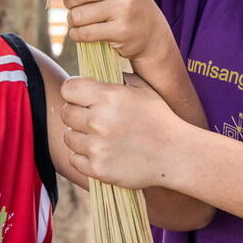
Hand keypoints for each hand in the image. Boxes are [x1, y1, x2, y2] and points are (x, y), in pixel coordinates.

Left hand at [59, 0, 169, 62]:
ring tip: (82, 19)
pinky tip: (84, 31)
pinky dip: (77, 34)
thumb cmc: (122, 0)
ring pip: (78, 14)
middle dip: (69, 0)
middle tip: (75, 4)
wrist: (150, 32)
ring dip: (73, 19)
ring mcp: (126, 8)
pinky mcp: (121, 31)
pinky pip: (83, 32)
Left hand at [60, 74, 185, 188]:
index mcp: (109, 97)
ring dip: (79, 137)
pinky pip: (74, 159)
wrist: (176, 155)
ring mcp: (97, 146)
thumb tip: (102, 74)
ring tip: (97, 137)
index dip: (73, 92)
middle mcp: (99, 120)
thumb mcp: (144, 90)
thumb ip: (121, 79)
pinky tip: (99, 152)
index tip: (81, 98)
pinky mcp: (98, 168)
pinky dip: (83, 157)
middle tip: (91, 119)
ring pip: (68, 137)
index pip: (69, 88)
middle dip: (76, 114)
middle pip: (66, 113)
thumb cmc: (161, 120)